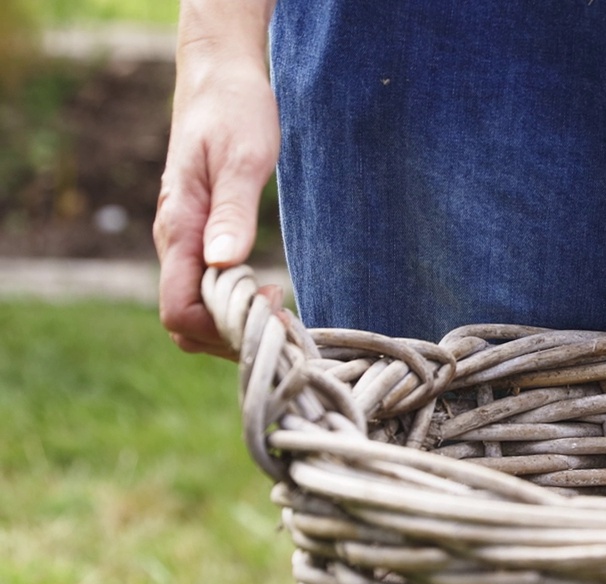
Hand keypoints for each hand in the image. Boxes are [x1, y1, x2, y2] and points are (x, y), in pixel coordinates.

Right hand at [152, 1, 277, 358]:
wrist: (220, 80)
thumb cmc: (234, 112)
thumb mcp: (243, 159)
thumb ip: (233, 213)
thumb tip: (225, 265)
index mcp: (179, 229)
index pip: (179, 311)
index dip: (223, 327)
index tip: (271, 304)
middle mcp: (175, 243)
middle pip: (185, 325)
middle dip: (232, 336)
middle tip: (284, 315)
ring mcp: (185, 244)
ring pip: (196, 313)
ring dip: (236, 324)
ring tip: (281, 307)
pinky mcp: (199, 239)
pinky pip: (207, 291)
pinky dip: (235, 306)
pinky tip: (269, 294)